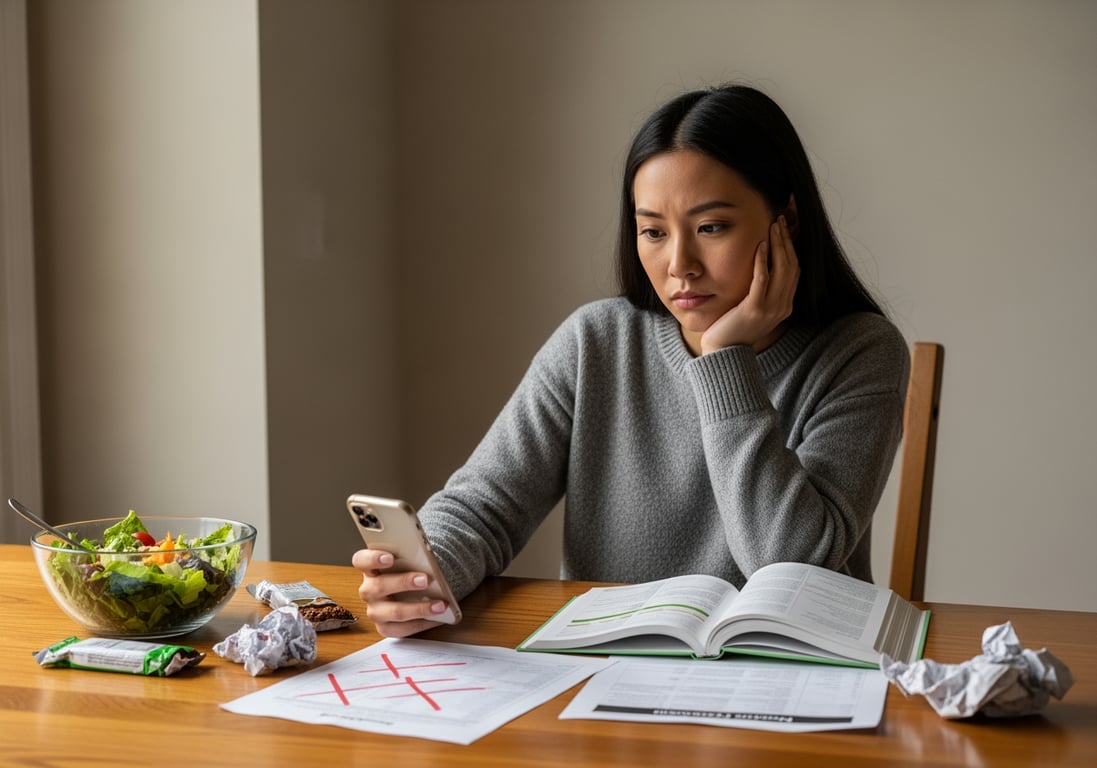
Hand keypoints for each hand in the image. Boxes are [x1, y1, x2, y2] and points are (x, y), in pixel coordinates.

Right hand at [352, 548, 450, 637]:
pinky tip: (438, 618)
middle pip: (379, 587)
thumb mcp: (407, 561)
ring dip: (419, 608)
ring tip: (440, 605)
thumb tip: (428, 559)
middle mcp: (369, 590)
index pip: (361, 561)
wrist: (412, 592)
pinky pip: (402, 629)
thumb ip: (412, 557)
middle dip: (404, 583)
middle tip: (425, 580)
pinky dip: (423, 623)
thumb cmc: (408, 571)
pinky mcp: (385, 628)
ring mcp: (375, 611)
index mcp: (370, 569)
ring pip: (394, 612)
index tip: (390, 558)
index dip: (373, 559)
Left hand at [700, 215, 799, 353]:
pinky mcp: (755, 309)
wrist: (723, 352)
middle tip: (779, 220)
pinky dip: (762, 260)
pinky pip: (762, 280)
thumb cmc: (733, 327)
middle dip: (786, 240)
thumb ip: (760, 290)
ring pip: (782, 269)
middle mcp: (783, 306)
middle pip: (792, 265)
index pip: (794, 270)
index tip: (784, 228)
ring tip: (772, 226)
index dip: (791, 247)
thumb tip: (760, 266)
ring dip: (778, 244)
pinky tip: (760, 245)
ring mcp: (771, 309)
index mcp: (784, 305)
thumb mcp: (752, 307)